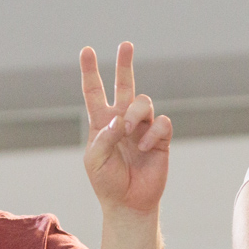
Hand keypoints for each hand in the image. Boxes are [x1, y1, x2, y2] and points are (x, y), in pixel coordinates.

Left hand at [80, 42, 171, 217]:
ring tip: (129, 133)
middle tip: (126, 44)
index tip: (87, 50)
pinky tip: (144, 149)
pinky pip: (161, 122)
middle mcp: (122, 120)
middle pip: (124, 85)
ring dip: (134, 114)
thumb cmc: (107, 182)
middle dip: (125, 64)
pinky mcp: (160, 138)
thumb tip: (121, 118)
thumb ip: (104, 136)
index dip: (90, 71)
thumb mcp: (95, 159)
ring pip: (143, 102)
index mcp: (101, 123)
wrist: (130, 203)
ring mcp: (142, 128)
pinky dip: (152, 133)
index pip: (94, 91)